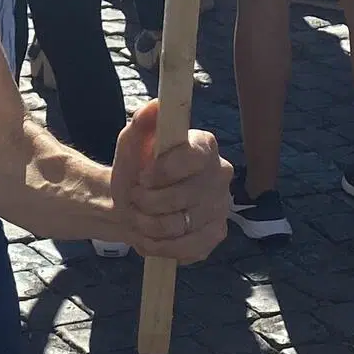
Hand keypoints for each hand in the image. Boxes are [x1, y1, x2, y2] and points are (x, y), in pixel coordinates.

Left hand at [99, 100, 230, 261]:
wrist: (132, 204)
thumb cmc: (135, 169)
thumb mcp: (131, 143)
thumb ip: (142, 123)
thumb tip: (155, 106)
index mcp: (204, 146)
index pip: (192, 159)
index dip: (162, 172)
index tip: (142, 177)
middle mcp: (221, 174)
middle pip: (182, 196)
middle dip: (146, 201)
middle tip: (135, 198)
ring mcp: (222, 206)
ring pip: (178, 225)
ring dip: (147, 224)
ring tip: (139, 216)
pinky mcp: (216, 234)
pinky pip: (186, 248)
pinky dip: (159, 246)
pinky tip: (149, 236)